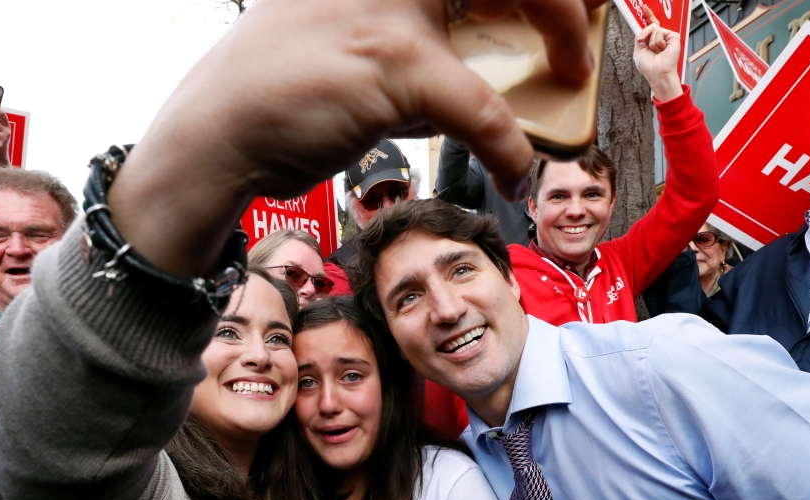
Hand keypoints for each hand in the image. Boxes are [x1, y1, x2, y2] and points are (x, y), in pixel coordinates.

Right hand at [108, 0, 605, 277]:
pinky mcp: (394, 66)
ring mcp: (392, 6)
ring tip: (572, 78)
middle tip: (592, 8)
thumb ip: (410, 47)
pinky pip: (478, 108)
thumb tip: (476, 83)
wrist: (217, 134)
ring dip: (560, 39)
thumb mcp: (345, 44)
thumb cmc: (275, 93)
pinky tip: (517, 172)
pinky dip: (508, 146)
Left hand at [633, 4, 683, 101]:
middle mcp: (660, 37)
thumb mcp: (638, 50)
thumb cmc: (649, 66)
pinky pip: (659, 32)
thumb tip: (642, 28)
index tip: (644, 8)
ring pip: (653, 29)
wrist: (657, 73)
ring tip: (656, 52)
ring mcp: (667, 36)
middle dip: (646, 32)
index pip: (650, 25)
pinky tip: (662, 50)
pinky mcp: (673, 36)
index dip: (647, 16)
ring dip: (651, 43)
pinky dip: (657, 42)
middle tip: (646, 44)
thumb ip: (640, 37)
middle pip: (652, 24)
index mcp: (652, 40)